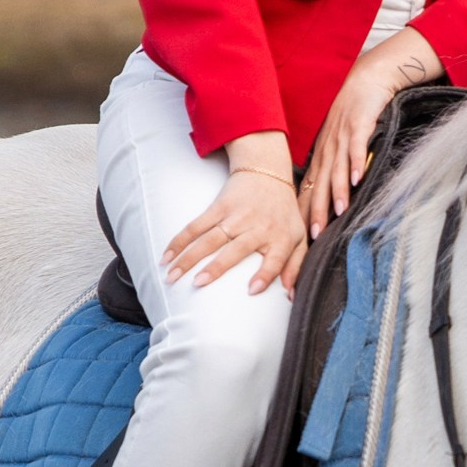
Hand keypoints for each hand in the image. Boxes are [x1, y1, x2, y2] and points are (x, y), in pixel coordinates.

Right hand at [164, 145, 308, 296]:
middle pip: (234, 250)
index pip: (275, 259)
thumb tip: (291, 295)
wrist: (268, 171)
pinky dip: (179, 241)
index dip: (265, 275)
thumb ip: (296, 266)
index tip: (251, 290)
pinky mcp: (219, 207)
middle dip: (215, 267)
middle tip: (197, 284)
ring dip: (187, 257)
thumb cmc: (284, 212)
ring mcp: (235, 217)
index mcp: (280, 238)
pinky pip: (196, 226)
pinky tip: (166, 257)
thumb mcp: (299, 237)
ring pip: (208, 239)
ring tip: (171, 276)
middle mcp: (257, 227)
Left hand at [298, 30, 444, 237]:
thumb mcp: (337, 143)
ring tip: (339, 212)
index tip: (302, 237)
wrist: (365, 81)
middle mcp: (329, 149)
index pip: (310, 189)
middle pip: (320, 184)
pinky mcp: (359, 125)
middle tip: (316, 235)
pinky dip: (357, 163)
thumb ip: (334, 169)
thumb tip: (331, 199)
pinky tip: (358, 178)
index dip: (305, 212)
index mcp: (322, 156)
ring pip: (337, 169)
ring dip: (338, 191)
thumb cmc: (352, 115)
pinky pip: (357, 147)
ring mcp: (343, 137)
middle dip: (317, 210)